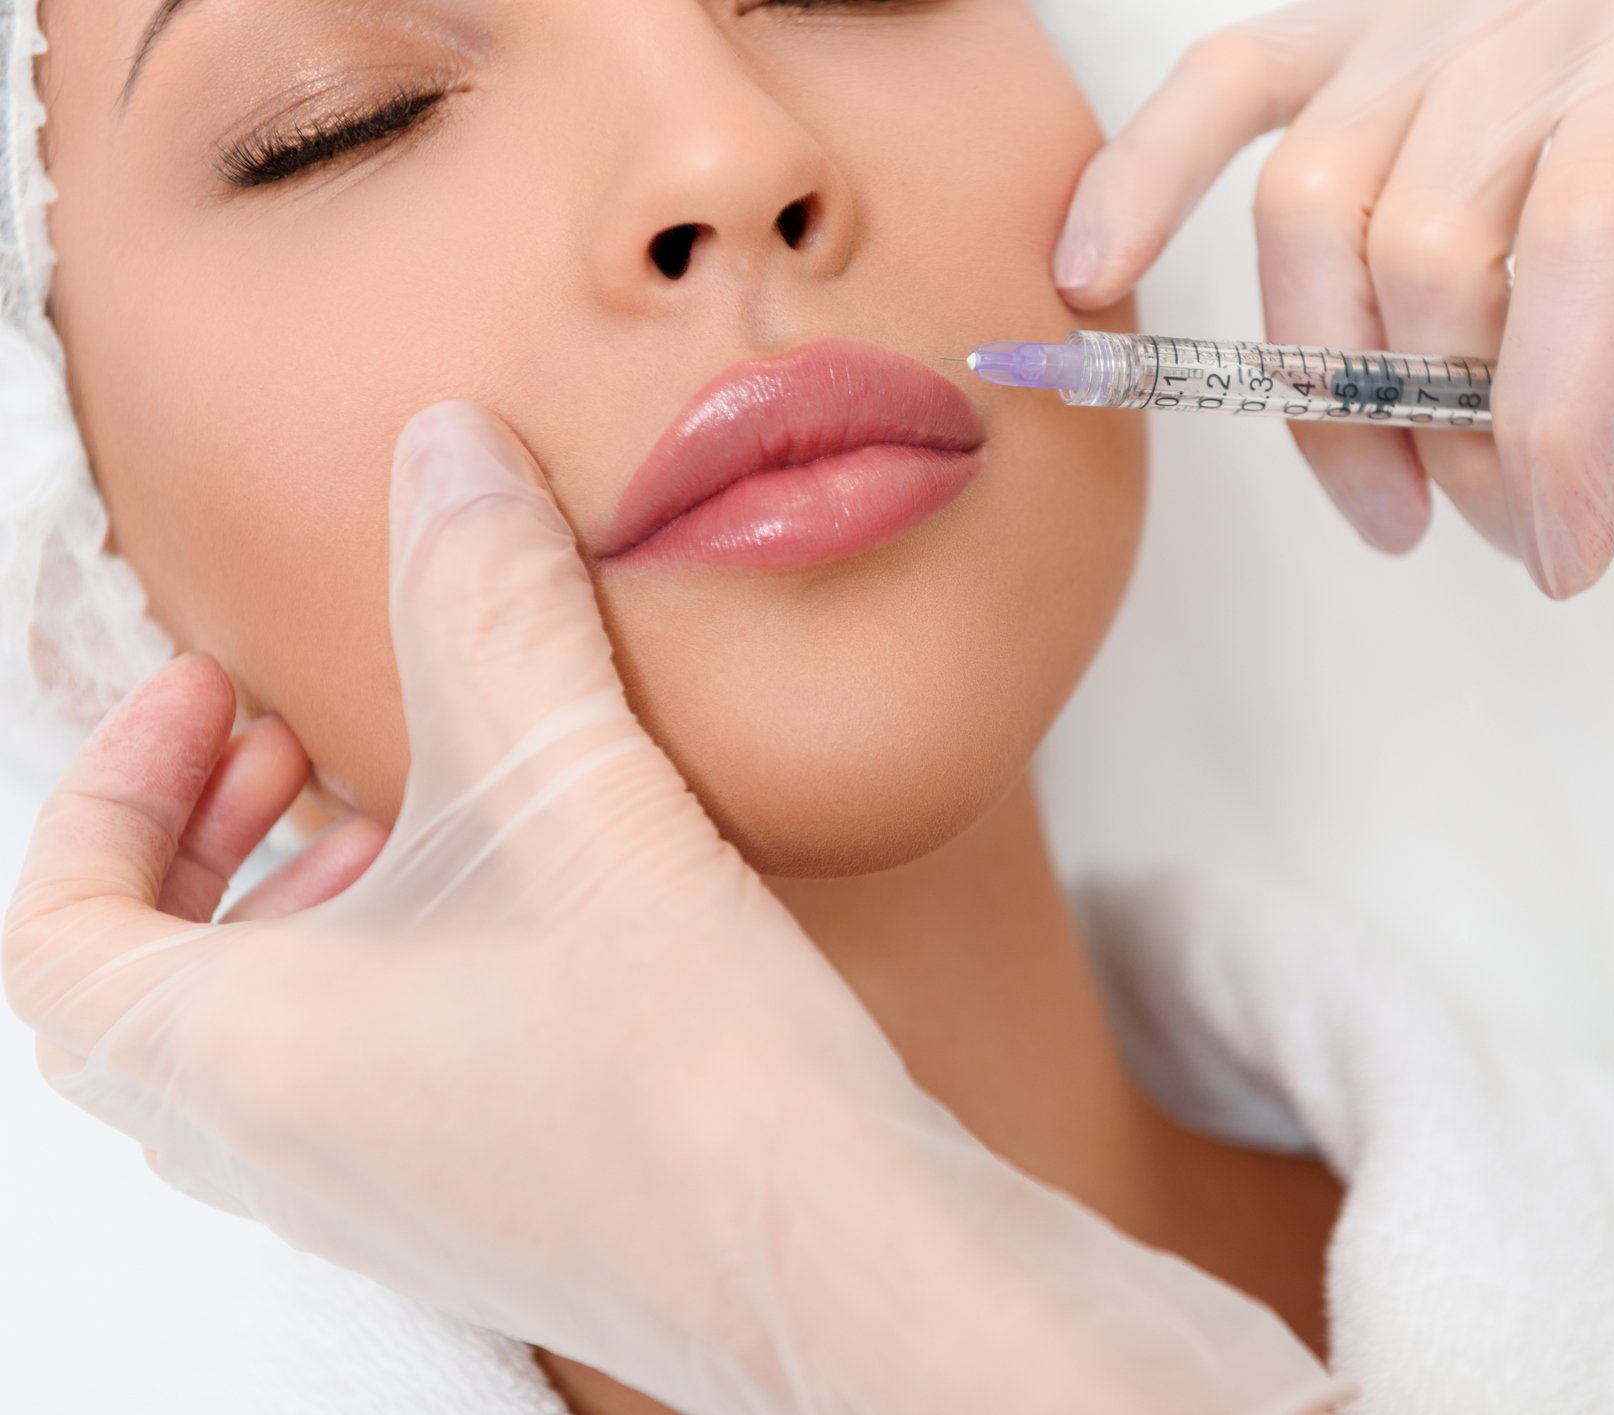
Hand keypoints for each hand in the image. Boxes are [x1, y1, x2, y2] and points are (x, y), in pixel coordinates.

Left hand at [2, 403, 1345, 1414]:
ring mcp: (382, 1202)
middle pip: (145, 994)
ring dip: (310, 915)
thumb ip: (489, 598)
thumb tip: (444, 450)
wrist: (838, 1255)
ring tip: (426, 826)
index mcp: (238, 1059)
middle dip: (211, 846)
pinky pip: (368, 1090)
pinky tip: (544, 918)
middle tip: (306, 757)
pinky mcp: (485, 1217)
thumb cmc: (685, 1067)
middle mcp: (285, 1152)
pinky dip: (400, 984)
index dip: (112, 789)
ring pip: (259, 1048)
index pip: (58, 930)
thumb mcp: (566, 788)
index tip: (226, 700)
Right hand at [1055, 0, 1613, 595]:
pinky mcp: (1336, 20)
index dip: (1553, 434)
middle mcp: (1516, 24)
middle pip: (1431, 268)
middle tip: (1505, 519)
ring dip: (1326, 388)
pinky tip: (1098, 272)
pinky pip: (1215, 89)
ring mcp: (1406, 20)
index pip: (1580, 261)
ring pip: (1310, 216)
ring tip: (1382, 497)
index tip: (1566, 551)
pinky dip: (1141, 178)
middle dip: (1456, 439)